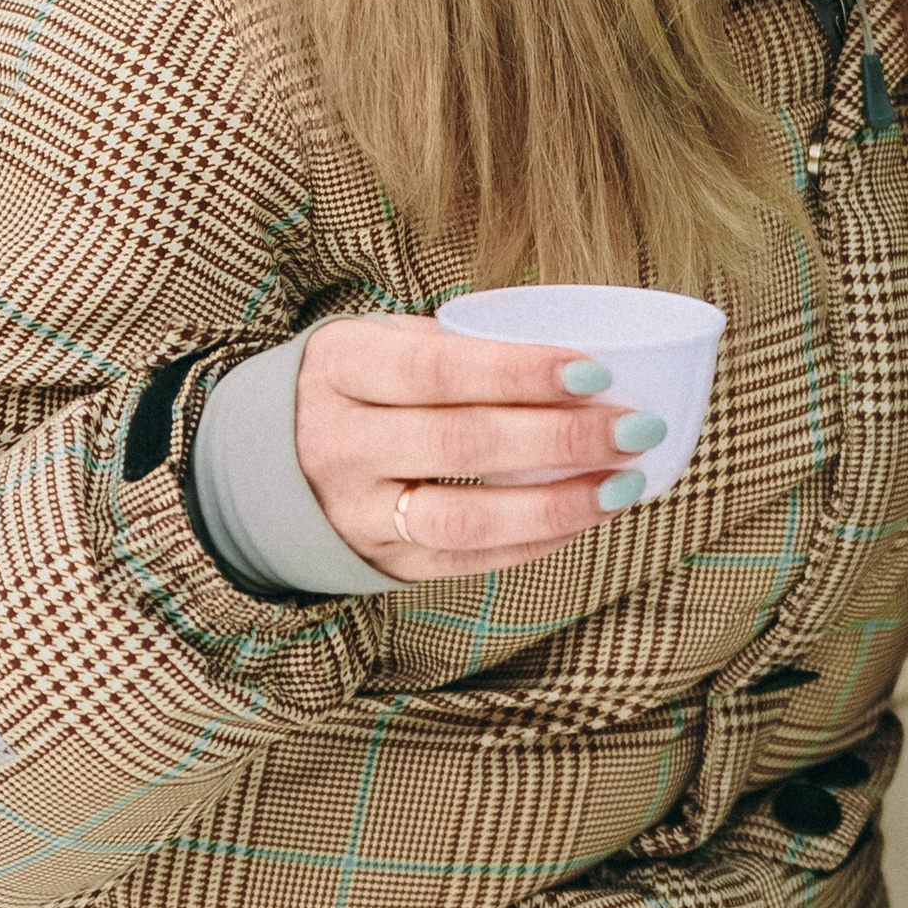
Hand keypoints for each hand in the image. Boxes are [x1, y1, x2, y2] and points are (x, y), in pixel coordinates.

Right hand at [295, 318, 661, 582]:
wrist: (272, 462)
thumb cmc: (361, 386)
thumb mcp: (383, 344)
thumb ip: (459, 347)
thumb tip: (579, 358)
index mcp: (340, 369)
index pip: (437, 371)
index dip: (519, 373)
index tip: (596, 370)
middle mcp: (338, 444)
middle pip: (461, 444)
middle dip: (560, 437)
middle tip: (636, 426)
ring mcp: (356, 513)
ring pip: (466, 518)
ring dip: (559, 503)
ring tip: (625, 482)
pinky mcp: (383, 564)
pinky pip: (468, 561)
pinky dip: (537, 541)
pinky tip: (589, 515)